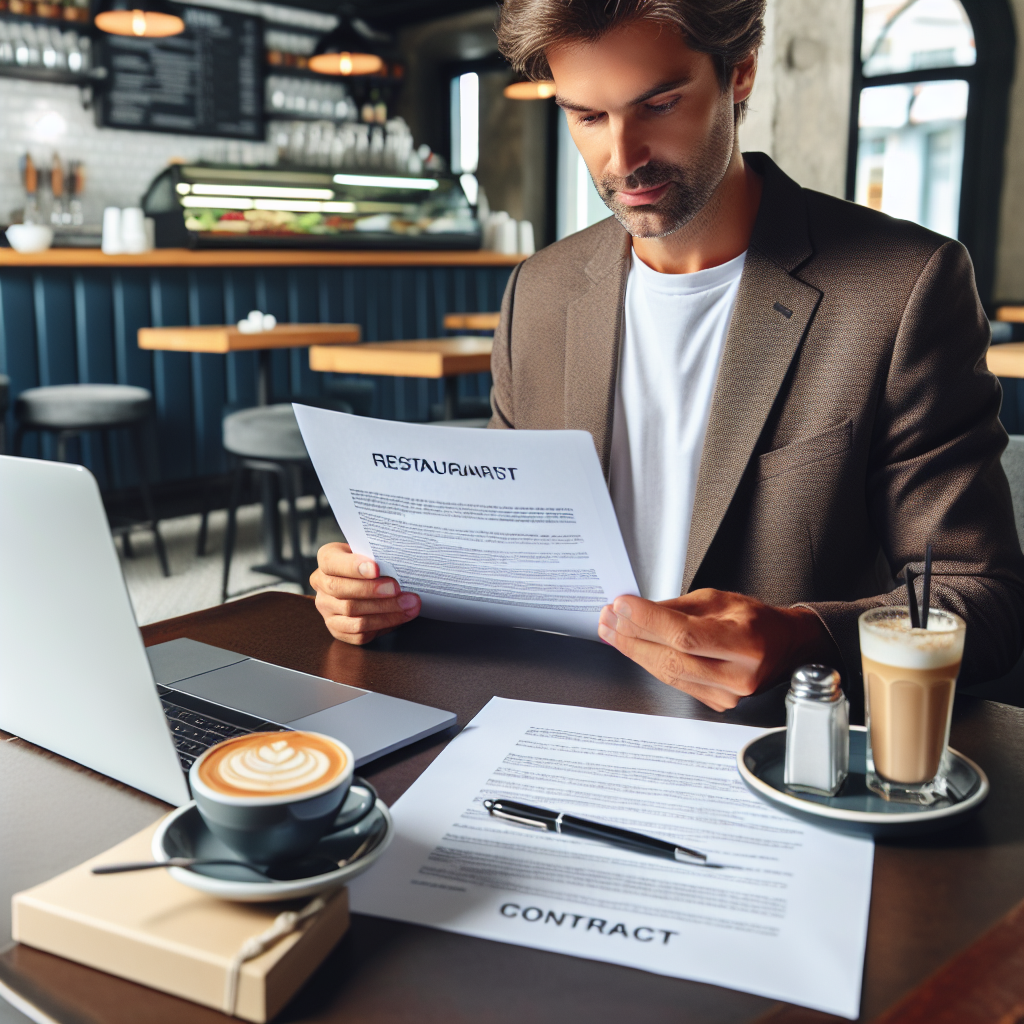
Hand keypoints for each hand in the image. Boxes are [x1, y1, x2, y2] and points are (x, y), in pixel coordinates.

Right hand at [310, 542, 420, 644]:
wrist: (365, 580)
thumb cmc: (371, 563)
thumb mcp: (371, 552)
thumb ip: (377, 557)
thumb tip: (398, 568)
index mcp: (327, 559)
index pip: (332, 562)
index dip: (353, 566)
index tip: (377, 569)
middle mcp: (321, 584)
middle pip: (341, 590)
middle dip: (373, 591)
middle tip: (398, 590)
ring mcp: (326, 609)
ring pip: (352, 613)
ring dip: (385, 611)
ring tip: (408, 604)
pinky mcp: (337, 628)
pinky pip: (359, 632)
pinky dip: (383, 624)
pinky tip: (401, 617)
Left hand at [597, 588, 837, 711]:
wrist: (783, 647)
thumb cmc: (755, 621)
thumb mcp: (719, 600)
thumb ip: (677, 608)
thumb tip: (636, 610)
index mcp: (745, 642)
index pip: (686, 634)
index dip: (649, 620)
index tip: (622, 605)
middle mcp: (738, 674)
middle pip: (671, 658)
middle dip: (632, 636)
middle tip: (608, 618)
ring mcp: (728, 695)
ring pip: (667, 673)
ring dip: (633, 650)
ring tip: (612, 630)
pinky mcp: (716, 704)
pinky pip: (674, 682)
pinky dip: (650, 663)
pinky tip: (633, 648)